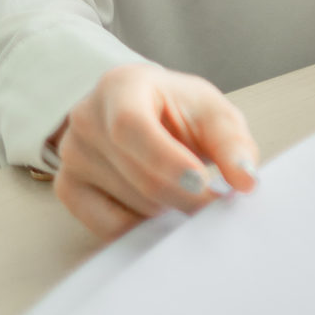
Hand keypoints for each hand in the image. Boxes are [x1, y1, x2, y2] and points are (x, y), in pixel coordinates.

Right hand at [48, 63, 258, 238]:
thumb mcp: (211, 111)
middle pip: (139, 175)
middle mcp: (86, 118)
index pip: (131, 127)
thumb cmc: (176, 109)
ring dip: (171, 210)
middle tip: (218, 201)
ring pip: (130, 205)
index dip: (167, 161)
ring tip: (188, 193)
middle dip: (186, 195)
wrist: (139, 112)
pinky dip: (144, 227)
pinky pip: (108, 227)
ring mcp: (71, 156)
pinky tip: (164, 210)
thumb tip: (246, 180)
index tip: (204, 182)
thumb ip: (232, 142)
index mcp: (120, 86)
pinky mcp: (67, 188)